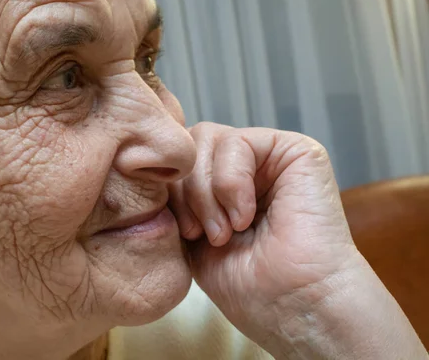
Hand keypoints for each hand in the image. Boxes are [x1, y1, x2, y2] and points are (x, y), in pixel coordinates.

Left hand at [169, 123, 360, 347]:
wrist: (292, 305)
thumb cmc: (245, 284)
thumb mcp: (188, 235)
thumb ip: (173, 195)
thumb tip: (149, 164)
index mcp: (220, 182)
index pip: (174, 158)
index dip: (166, 188)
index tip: (181, 231)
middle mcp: (243, 164)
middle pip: (186, 143)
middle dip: (185, 191)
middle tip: (200, 233)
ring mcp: (267, 156)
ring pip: (206, 138)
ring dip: (206, 192)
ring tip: (224, 232)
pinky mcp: (295, 151)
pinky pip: (237, 143)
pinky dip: (230, 183)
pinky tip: (244, 218)